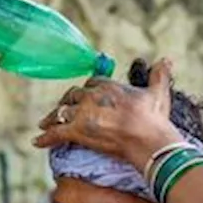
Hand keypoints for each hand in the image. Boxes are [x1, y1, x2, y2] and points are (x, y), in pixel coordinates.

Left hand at [32, 59, 181, 169]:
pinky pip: (55, 133)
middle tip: (61, 110)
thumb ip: (159, 74)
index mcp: (108, 85)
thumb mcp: (159, 92)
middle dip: (66, 102)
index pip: (92, 83)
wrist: (148, 140)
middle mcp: (92, 96)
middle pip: (72, 96)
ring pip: (61, 113)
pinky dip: (45, 138)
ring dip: (51, 118)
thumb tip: (166, 59)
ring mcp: (83, 114)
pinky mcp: (78, 132)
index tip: (84, 96)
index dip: (87, 91)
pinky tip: (36, 142)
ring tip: (44, 124)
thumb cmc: (154, 118)